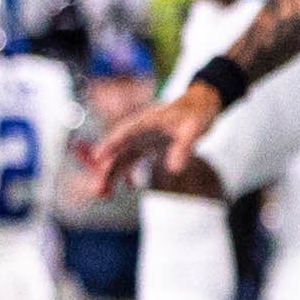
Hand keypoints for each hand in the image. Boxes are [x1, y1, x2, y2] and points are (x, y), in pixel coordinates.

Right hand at [87, 84, 220, 194]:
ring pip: (121, 158)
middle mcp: (139, 130)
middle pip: (117, 151)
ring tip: (104, 195)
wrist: (202, 104)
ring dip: (112, 175)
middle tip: (98, 191)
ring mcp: (141, 138)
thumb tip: (174, 169)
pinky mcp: (147, 145)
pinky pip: (132, 160)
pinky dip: (128, 173)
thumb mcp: (194, 128)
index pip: (124, 133)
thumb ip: (184, 147)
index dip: (110, 144)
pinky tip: (130, 187)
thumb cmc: (197, 112)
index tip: (97, 157)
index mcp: (146, 121)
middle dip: (105, 171)